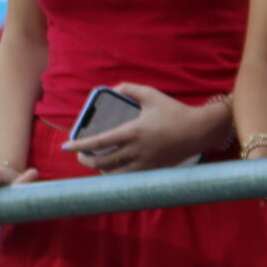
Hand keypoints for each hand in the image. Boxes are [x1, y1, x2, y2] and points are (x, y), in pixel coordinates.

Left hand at [60, 83, 223, 171]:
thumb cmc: (175, 111)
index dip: (80, 145)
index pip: (100, 142)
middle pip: (102, 162)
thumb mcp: (153, 95)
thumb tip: (112, 90)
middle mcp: (136, 150)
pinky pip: (128, 176)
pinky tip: (114, 168)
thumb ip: (130, 89)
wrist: (200, 130)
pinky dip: (116, 174)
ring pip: (113, 173)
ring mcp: (144, 162)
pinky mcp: (152, 169)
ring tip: (96, 161)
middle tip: (80, 155)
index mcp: (134, 131)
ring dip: (100, 169)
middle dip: (86, 160)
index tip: (66, 146)